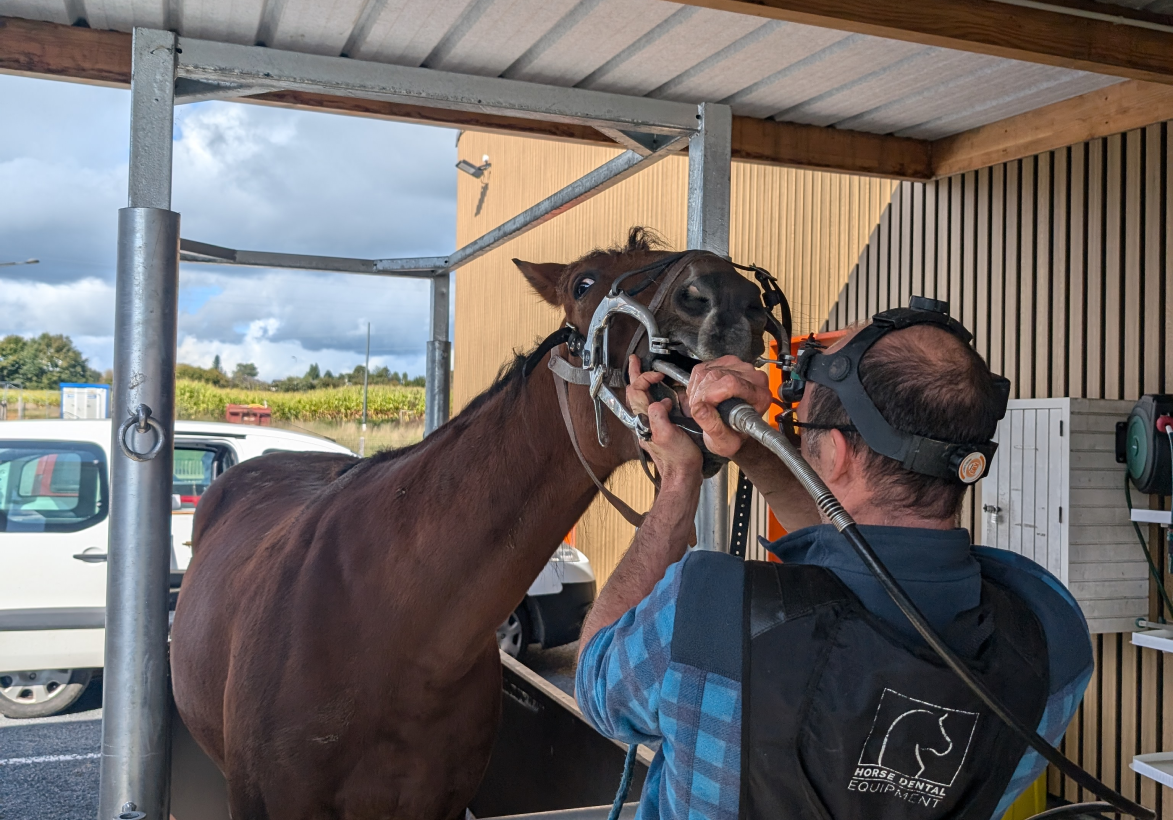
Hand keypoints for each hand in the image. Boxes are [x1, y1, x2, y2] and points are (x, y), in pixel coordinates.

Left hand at [627, 356, 701, 485]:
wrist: (682, 478)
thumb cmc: (678, 460)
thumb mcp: (669, 435)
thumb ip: (660, 417)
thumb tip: (658, 402)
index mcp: (644, 420)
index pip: (636, 391)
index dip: (645, 378)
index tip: (658, 375)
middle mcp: (643, 422)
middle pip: (633, 393)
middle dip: (634, 374)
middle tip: (636, 360)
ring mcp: (649, 427)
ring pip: (640, 400)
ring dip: (641, 383)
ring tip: (642, 371)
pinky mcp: (658, 431)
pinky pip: (650, 408)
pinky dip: (651, 395)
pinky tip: (658, 394)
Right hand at [686, 356, 770, 457]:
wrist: (733, 429)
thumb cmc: (733, 435)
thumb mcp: (725, 442)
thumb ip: (714, 427)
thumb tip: (700, 409)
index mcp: (760, 396)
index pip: (731, 383)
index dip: (711, 395)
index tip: (703, 407)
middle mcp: (753, 377)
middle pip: (716, 376)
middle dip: (701, 395)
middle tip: (700, 411)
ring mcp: (739, 367)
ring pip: (706, 372)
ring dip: (696, 391)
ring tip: (703, 405)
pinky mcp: (725, 363)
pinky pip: (700, 369)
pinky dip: (695, 385)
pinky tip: (703, 396)